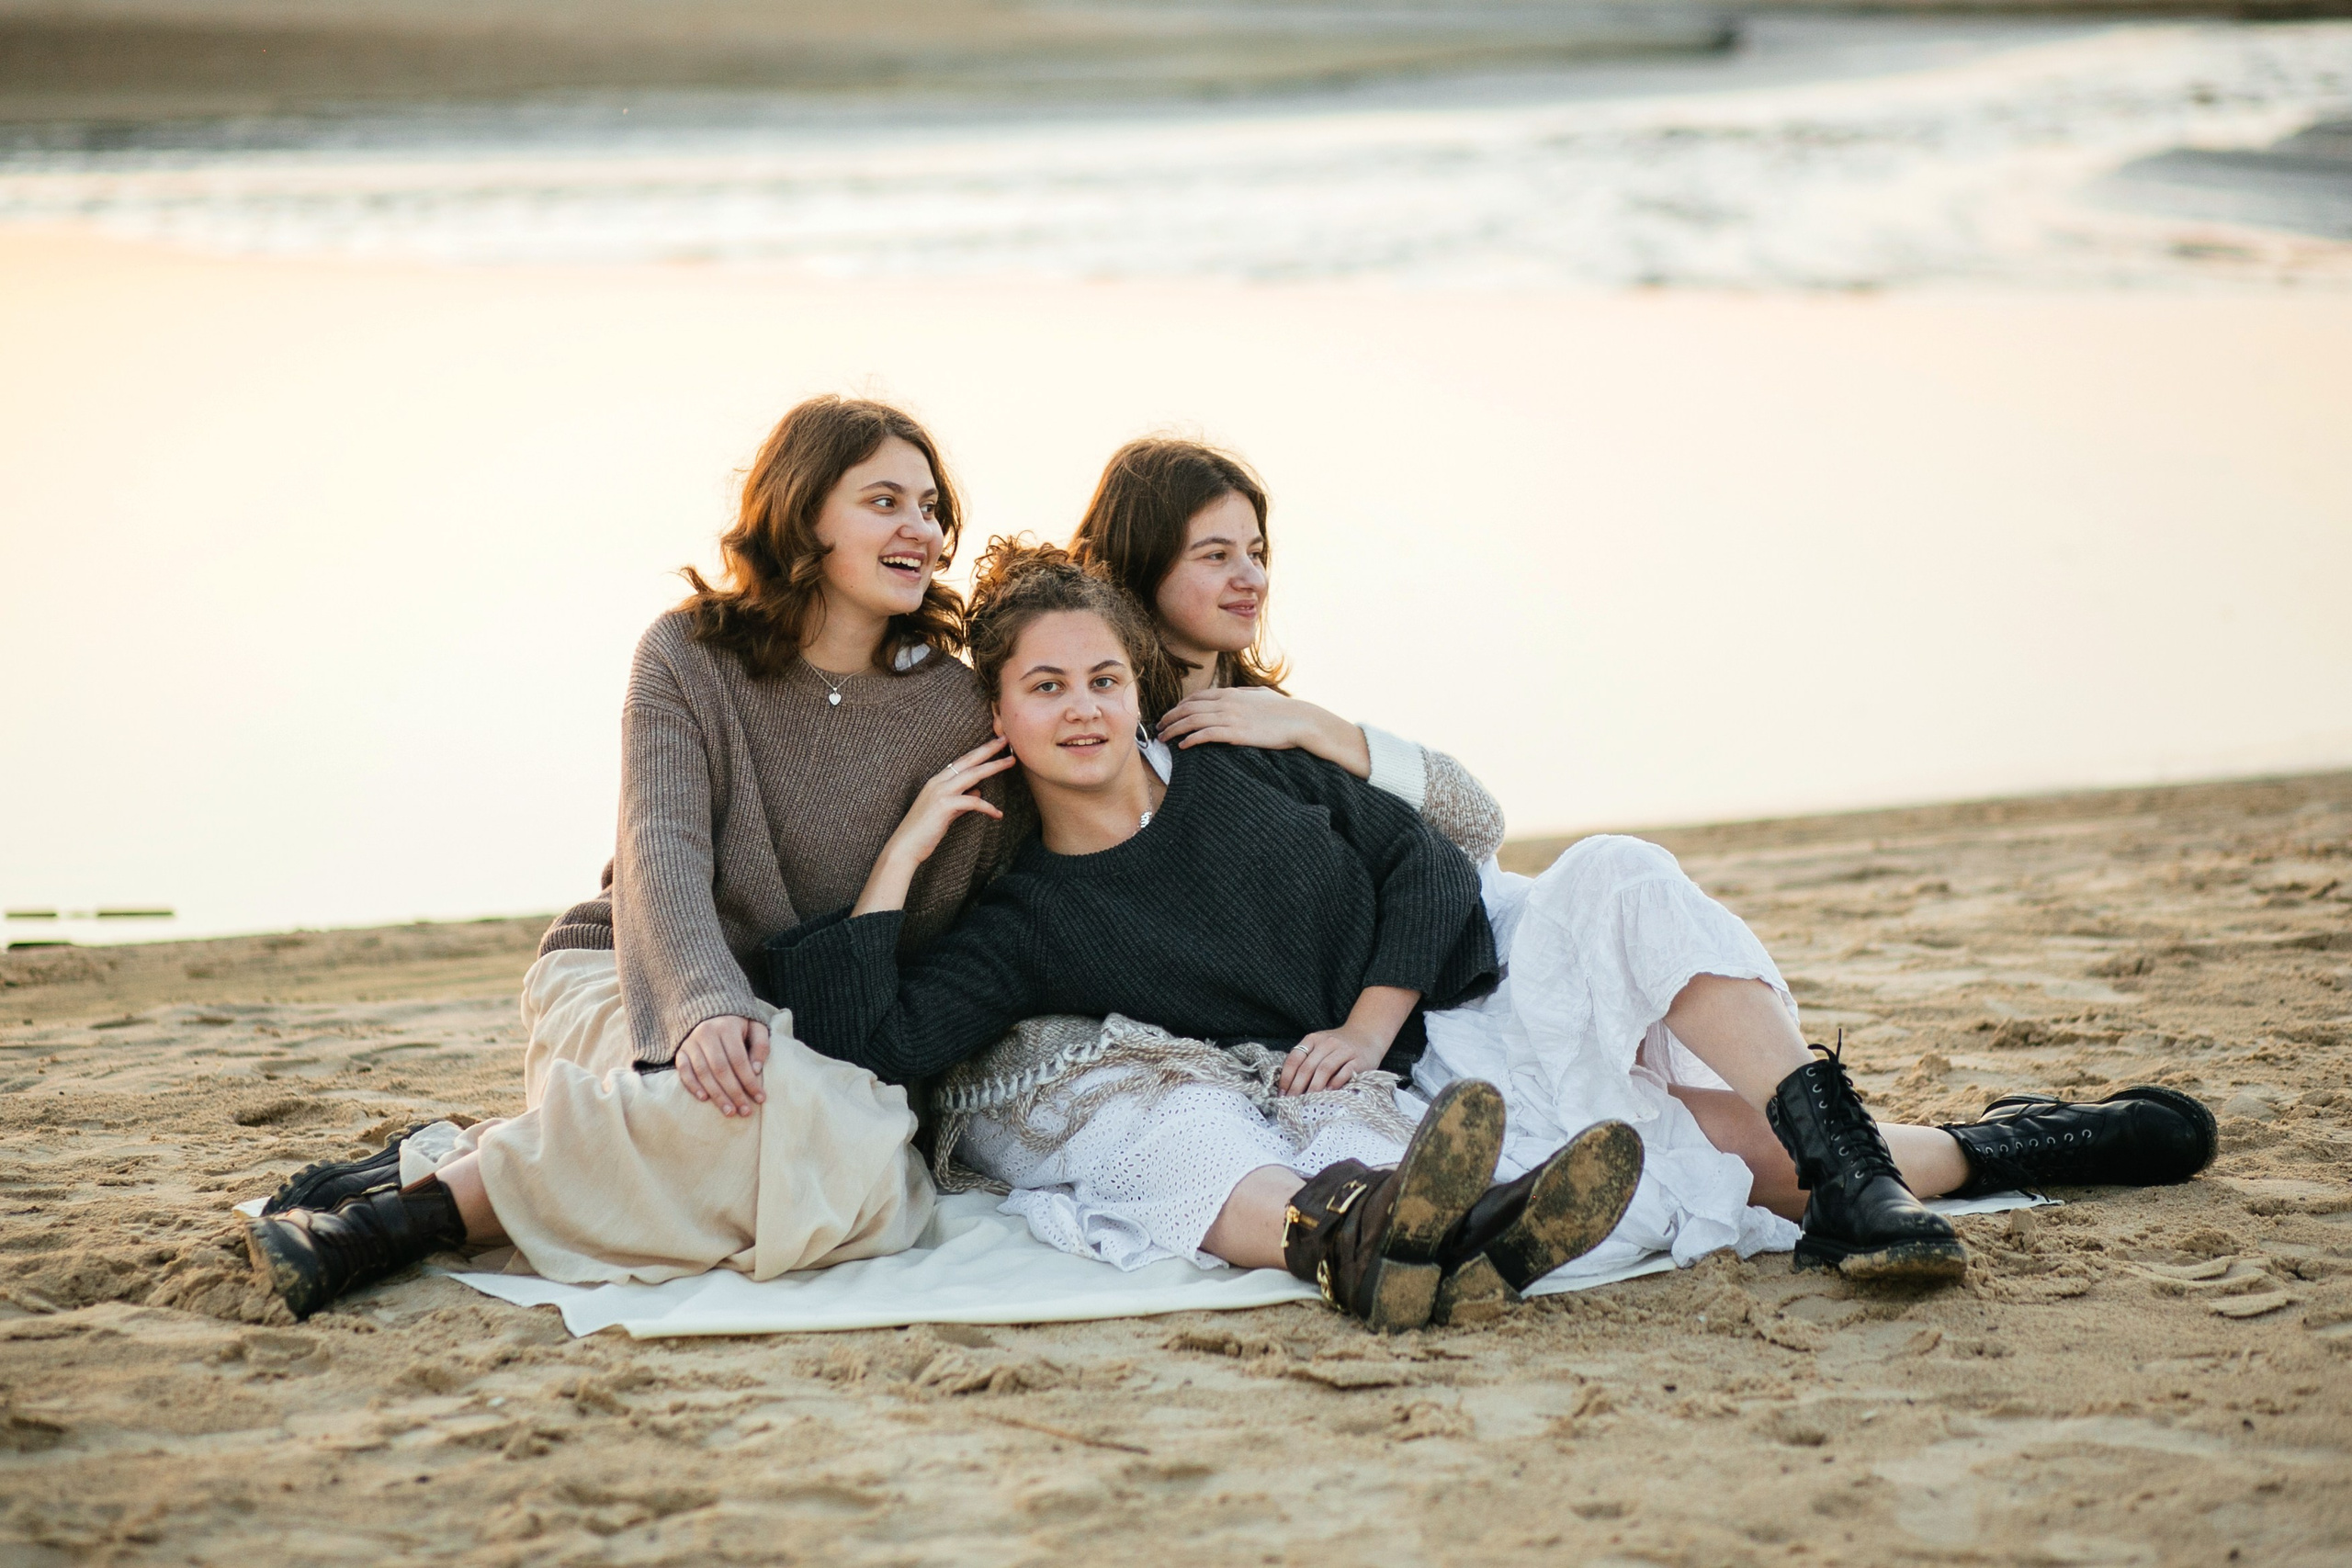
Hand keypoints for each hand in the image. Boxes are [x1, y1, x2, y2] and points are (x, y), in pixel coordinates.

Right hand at [675, 1014, 770, 1115]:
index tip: (760, 1098)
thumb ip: (760, 1045)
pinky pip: (683, 1070)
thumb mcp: (755, 1027)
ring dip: (716, 1095)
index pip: (739, 1059)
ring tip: (729, 1111)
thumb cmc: (738, 1024)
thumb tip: (755, 1070)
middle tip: (745, 1111)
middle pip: (721, 1069)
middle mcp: (706, 1034)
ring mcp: (691, 1042)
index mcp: (727, 1027)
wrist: (709, 1010)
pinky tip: (704, 1098)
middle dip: (734, 1093)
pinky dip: (692, 1085)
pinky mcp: (681, 1050)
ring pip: (703, 1073)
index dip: (750, 1081)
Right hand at [855, 737, 1016, 915]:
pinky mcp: (944, 806)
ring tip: (1011, 761)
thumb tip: (978, 790)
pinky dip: (987, 807)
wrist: (905, 846)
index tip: (995, 743)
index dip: (979, 751)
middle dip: (988, 749)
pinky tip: (998, 814)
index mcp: (937, 781)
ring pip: (972, 775)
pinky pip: (972, 801)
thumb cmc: (924, 831)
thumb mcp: (946, 811)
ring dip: (993, 767)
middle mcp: (938, 782)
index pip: (962, 761)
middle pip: (968, 761)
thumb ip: (961, 799)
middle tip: (1006, 739)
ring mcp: (940, 792)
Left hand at [1156, 688, 1369, 777]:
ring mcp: (1230, 717)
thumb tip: (1238, 693)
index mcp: (1231, 693)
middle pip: (1188, 708)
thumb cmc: (1284, 710)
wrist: (1301, 720)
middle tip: (1159, 728)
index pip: (1196, 698)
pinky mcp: (1236, 733)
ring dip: (1174, 729)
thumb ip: (1245, 694)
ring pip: (1192, 721)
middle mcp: (1226, 702)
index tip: (1170, 716)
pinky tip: (1182, 746)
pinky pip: (1206, 735)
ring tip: (1163, 738)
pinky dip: (1191, 739)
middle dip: (1170, 718)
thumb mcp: (1261, 696)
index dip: (1179, 707)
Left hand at [1278, 1025, 1389, 1094]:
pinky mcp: (1358, 1059)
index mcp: (1313, 1039)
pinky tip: (1328, 1094)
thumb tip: (1288, 1088)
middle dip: (1297, 1086)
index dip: (1286, 1077)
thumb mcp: (1320, 1047)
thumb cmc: (1338, 1047)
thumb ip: (1306, 1061)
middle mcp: (1327, 1042)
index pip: (1294, 1058)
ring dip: (1314, 1087)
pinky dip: (1335, 1084)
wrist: (1367, 1035)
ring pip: (1324, 1069)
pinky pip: (1344, 1072)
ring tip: (1308, 1101)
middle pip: (1308, 1066)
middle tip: (1292, 1102)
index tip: (1282, 1094)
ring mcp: (1344, 1050)